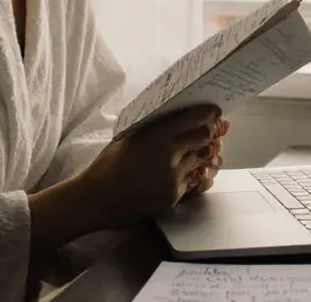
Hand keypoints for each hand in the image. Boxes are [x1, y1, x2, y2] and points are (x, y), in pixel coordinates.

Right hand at [73, 105, 222, 228]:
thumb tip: (174, 118)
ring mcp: (174, 178)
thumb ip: (153, 129)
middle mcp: (170, 155)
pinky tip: (161, 180)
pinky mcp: (174, 197)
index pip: (194, 119)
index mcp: (157, 136)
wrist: (96, 199)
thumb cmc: (108, 165)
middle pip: (202, 138)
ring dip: (191, 158)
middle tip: (205, 131)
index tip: (214, 111)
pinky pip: (186, 183)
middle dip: (205, 134)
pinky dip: (179, 179)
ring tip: (174, 159)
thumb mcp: (129, 138)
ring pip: (196, 162)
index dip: (208, 114)